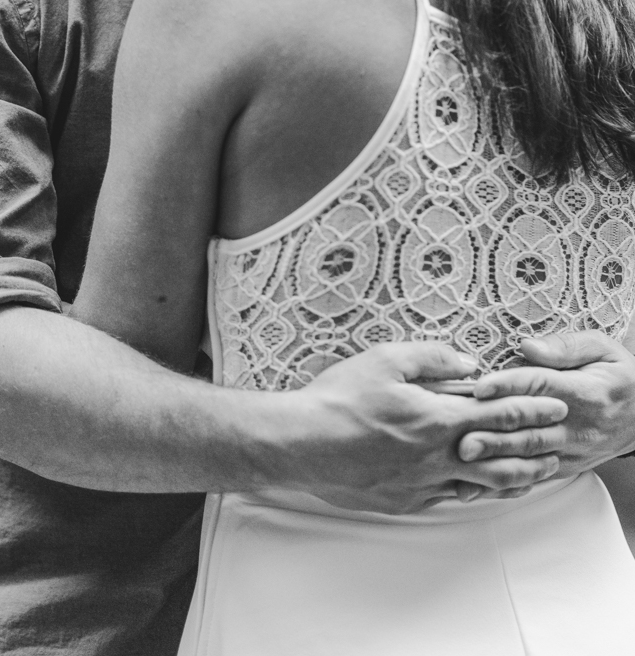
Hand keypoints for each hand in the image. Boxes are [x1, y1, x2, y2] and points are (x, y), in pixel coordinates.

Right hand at [280, 341, 566, 513]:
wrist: (301, 444)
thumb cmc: (339, 399)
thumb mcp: (386, 360)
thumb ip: (433, 358)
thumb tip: (468, 363)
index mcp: (437, 419)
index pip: (500, 416)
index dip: (533, 410)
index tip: (555, 406)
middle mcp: (437, 457)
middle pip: (502, 456)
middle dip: (536, 448)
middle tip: (559, 443)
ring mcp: (422, 485)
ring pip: (482, 485)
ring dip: (514, 477)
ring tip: (536, 472)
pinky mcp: (405, 501)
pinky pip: (452, 498)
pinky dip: (476, 491)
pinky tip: (482, 487)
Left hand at [459, 332, 634, 475]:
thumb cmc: (618, 376)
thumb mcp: (602, 349)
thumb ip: (565, 346)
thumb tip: (527, 346)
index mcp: (583, 391)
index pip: (541, 386)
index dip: (509, 386)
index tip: (480, 387)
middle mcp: (576, 425)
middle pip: (530, 429)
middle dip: (494, 435)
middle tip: (461, 438)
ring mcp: (570, 450)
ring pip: (529, 457)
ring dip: (494, 461)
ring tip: (463, 462)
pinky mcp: (565, 468)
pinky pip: (534, 477)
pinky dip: (504, 484)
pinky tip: (477, 488)